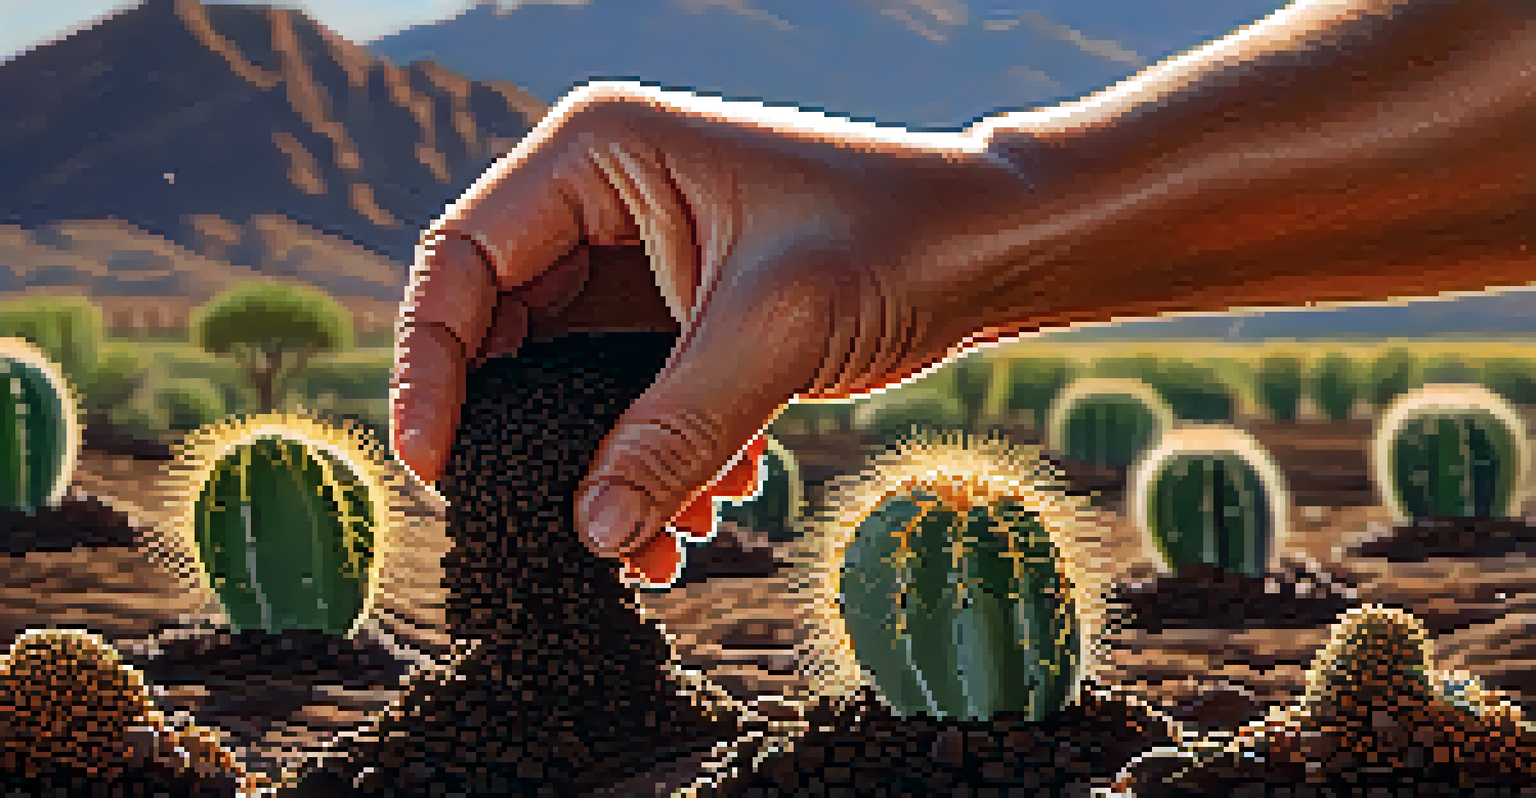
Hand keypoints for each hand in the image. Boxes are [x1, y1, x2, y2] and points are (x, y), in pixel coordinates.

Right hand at [389, 81, 1033, 584]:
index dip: (433, 366)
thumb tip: (591, 536)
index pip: (463, 261)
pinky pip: (627, 397)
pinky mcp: (678, 313)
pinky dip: (654, 457)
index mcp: (598, 154)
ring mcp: (639, 259)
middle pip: (504, 331)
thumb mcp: (773, 331)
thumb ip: (674, 432)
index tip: (439, 466)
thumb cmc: (892, 238)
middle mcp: (603, 199)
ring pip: (569, 379)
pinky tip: (717, 497)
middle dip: (528, 437)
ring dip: (601, 464)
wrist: (989, 245)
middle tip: (543, 526)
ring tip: (659, 540)